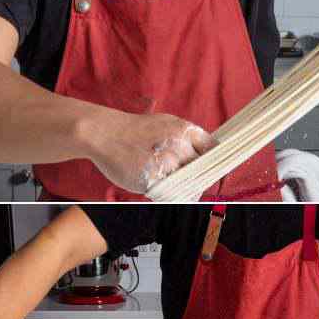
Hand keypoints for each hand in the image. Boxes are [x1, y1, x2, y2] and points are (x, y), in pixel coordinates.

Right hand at [83, 109, 214, 194]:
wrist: (102, 133)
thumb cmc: (136, 131)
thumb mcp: (167, 124)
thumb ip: (189, 139)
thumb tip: (211, 154)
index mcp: (185, 131)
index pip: (215, 150)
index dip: (216, 162)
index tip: (215, 170)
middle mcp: (180, 147)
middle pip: (204, 171)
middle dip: (200, 177)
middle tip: (187, 178)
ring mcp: (167, 164)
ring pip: (190, 185)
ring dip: (186, 188)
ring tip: (169, 180)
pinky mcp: (154, 180)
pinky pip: (172, 194)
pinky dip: (170, 194)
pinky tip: (159, 184)